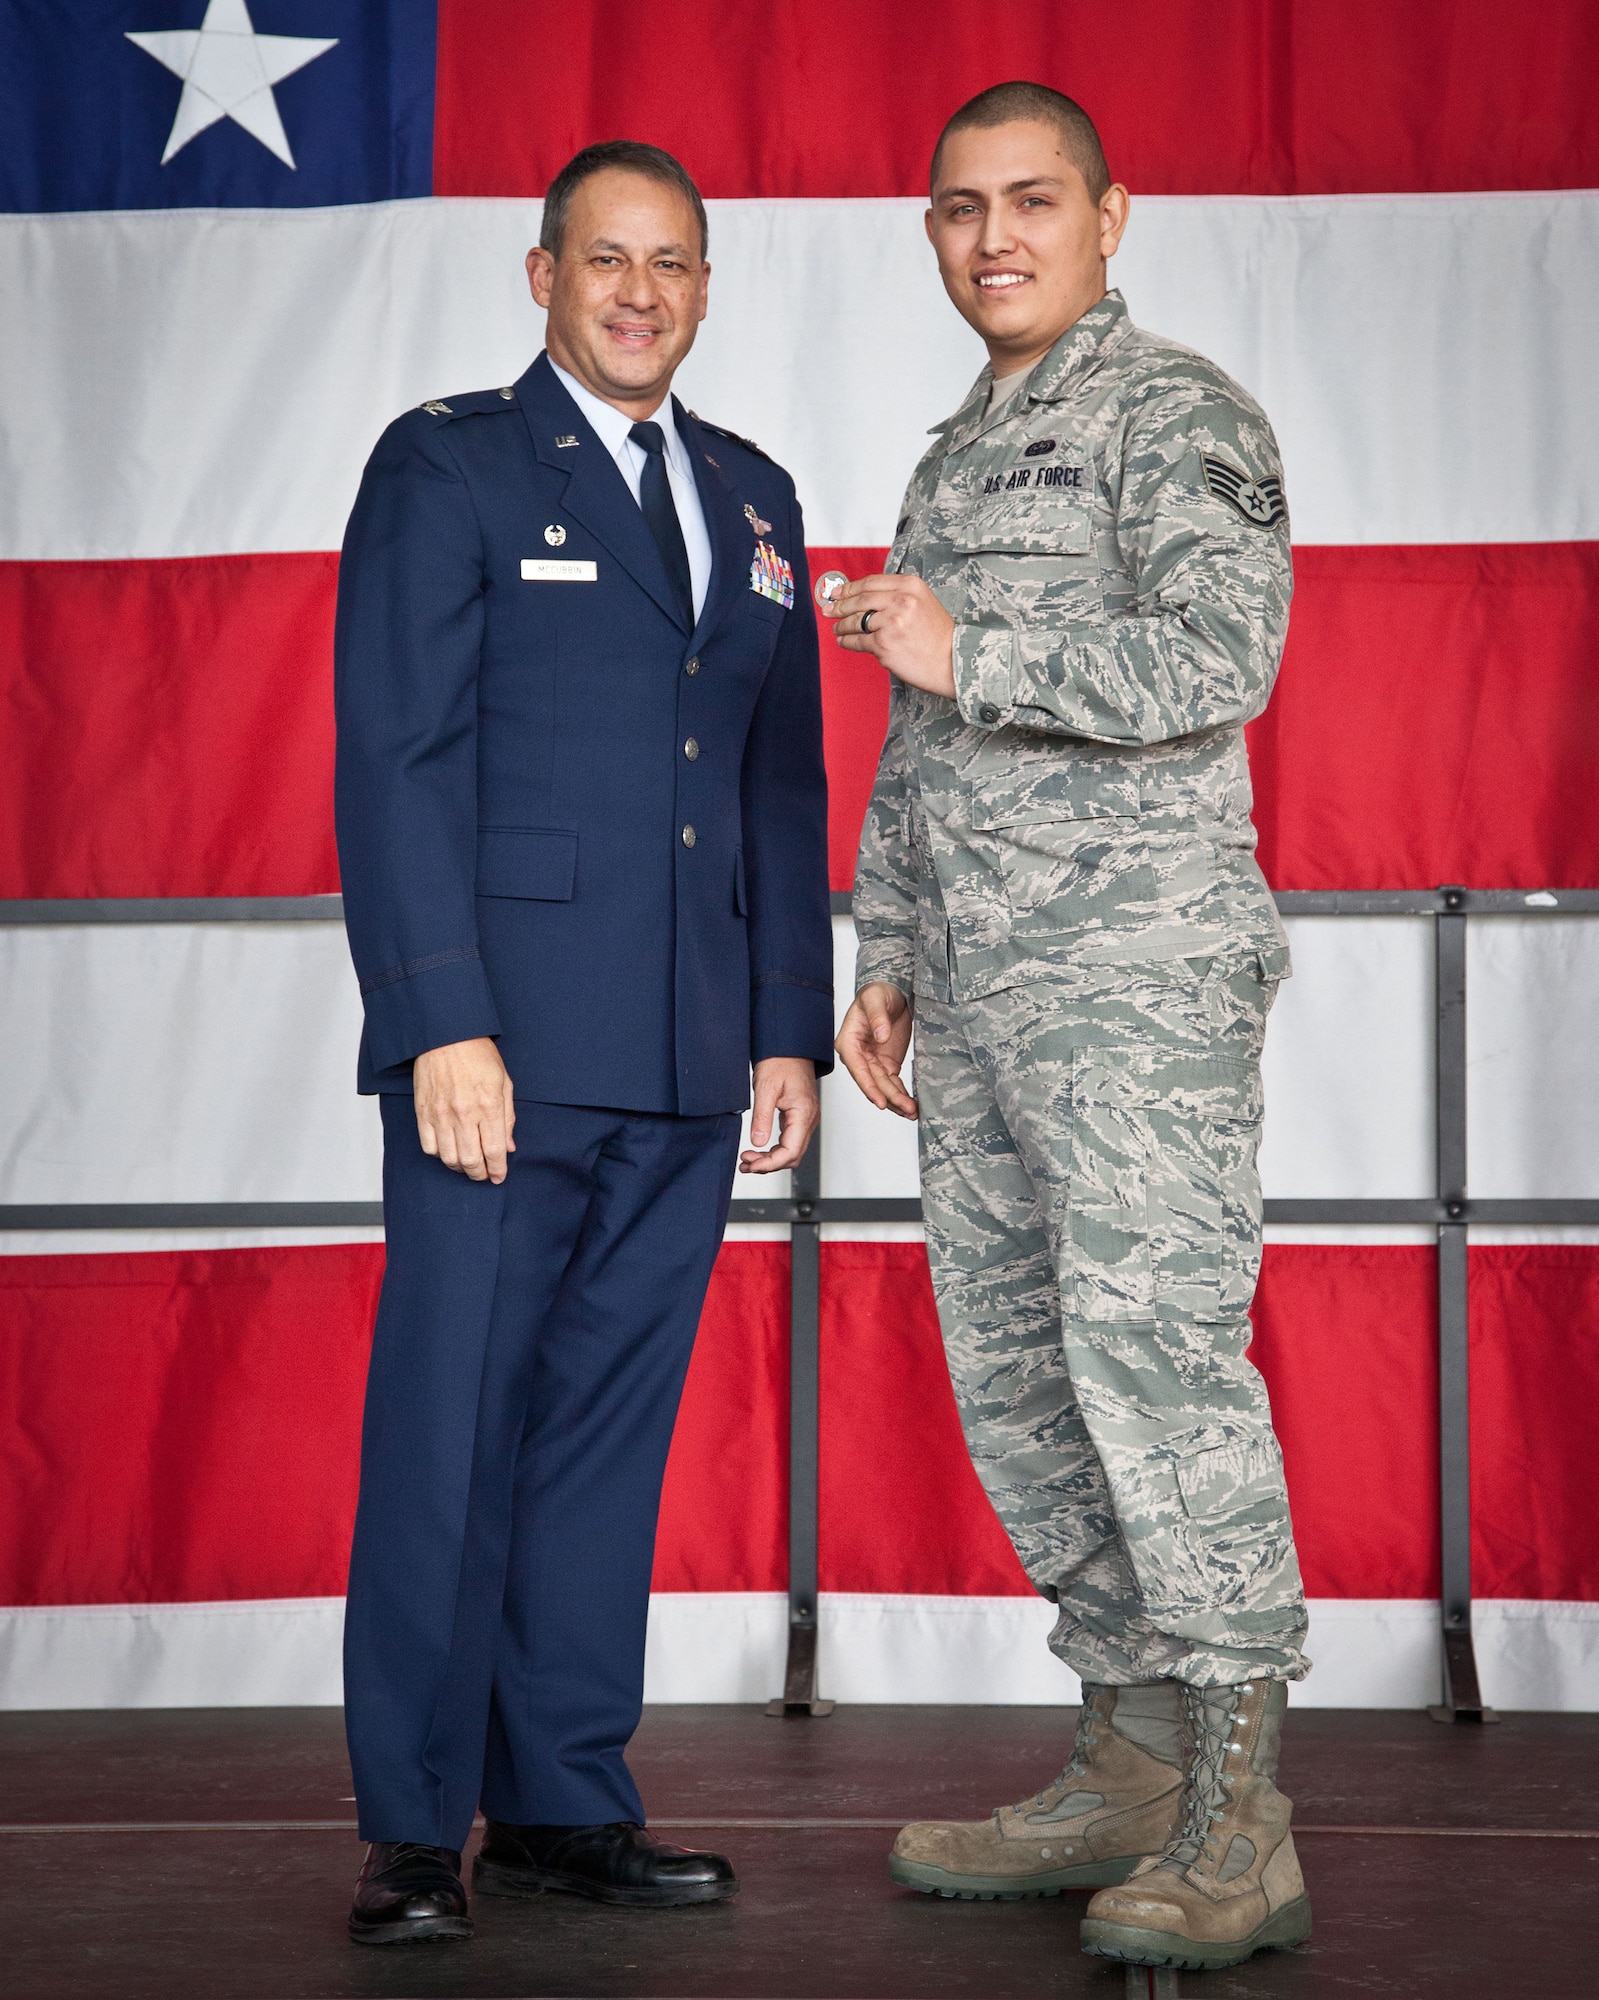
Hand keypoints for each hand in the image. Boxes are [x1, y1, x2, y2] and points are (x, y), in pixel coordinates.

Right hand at [413, 1037, 515, 1182]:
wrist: (445, 1035)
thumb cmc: (478, 1055)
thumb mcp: (504, 1082)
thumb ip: (508, 1117)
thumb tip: (508, 1147)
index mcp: (488, 1106)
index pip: (494, 1151)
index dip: (498, 1169)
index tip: (499, 1176)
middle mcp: (463, 1114)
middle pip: (471, 1160)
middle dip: (480, 1174)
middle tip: (485, 1174)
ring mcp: (440, 1115)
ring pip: (449, 1158)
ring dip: (461, 1167)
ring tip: (469, 1164)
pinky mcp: (423, 1112)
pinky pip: (429, 1146)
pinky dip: (440, 1155)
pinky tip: (449, 1150)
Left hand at [739, 1057, 819, 1173]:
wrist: (788, 1047)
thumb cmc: (780, 1061)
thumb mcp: (766, 1088)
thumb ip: (762, 1117)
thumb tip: (757, 1142)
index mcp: (803, 1113)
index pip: (791, 1151)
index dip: (770, 1163)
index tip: (752, 1164)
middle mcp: (809, 1119)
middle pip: (792, 1156)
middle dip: (768, 1164)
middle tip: (746, 1164)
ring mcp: (805, 1119)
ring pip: (791, 1151)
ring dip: (770, 1160)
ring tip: (748, 1160)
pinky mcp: (799, 1117)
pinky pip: (789, 1141)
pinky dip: (774, 1150)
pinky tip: (759, 1151)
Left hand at [824, 573, 955, 697]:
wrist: (953, 661)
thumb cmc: (938, 636)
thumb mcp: (923, 603)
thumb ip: (897, 596)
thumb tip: (864, 597)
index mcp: (910, 585)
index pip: (871, 582)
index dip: (850, 588)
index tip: (837, 592)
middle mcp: (900, 600)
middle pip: (860, 599)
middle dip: (840, 605)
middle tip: (829, 610)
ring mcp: (891, 622)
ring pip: (856, 621)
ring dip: (843, 625)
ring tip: (837, 628)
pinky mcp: (884, 644)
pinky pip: (858, 641)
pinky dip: (848, 641)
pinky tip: (844, 641)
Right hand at [835, 983, 916, 1117]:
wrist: (892, 992)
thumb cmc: (878, 993)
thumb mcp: (875, 999)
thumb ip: (877, 1017)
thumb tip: (881, 1036)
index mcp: (849, 1042)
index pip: (857, 1069)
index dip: (869, 1087)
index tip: (881, 1102)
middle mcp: (858, 1056)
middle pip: (873, 1082)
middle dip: (890, 1098)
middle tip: (906, 1108)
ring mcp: (873, 1062)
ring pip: (883, 1087)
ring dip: (897, 1101)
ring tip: (912, 1112)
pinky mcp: (887, 1064)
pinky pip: (893, 1084)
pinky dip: (901, 1095)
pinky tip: (911, 1106)